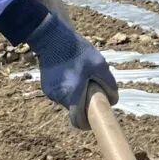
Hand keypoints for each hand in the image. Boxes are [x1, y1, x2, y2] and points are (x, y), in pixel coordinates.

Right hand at [27, 13, 118, 128]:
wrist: (52, 36)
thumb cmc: (77, 51)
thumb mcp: (100, 65)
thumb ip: (109, 85)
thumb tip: (113, 100)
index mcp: (72, 95)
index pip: (78, 121)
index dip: (87, 123)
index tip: (94, 117)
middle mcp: (59, 97)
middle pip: (74, 109)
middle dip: (83, 101)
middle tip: (90, 84)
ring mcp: (50, 92)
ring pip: (67, 100)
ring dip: (75, 93)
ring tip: (78, 73)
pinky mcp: (46, 85)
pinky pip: (60, 92)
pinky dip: (67, 87)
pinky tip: (69, 71)